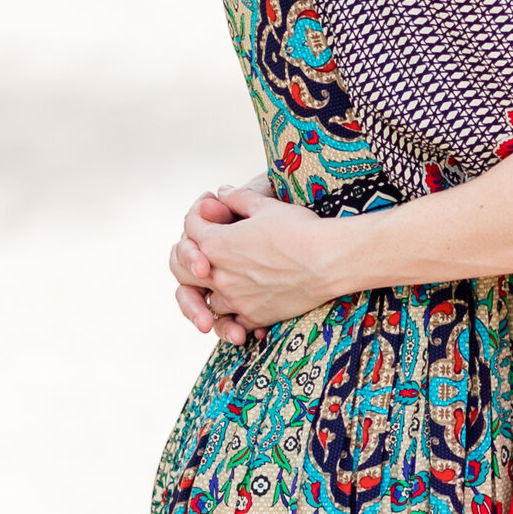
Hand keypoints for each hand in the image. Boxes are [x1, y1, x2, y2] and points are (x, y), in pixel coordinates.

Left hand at [171, 178, 338, 335]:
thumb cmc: (299, 229)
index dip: (200, 217)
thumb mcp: (266, 206)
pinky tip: (249, 305)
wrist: (328, 260)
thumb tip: (223, 192)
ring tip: (231, 282)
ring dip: (214, 290)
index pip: (191, 228)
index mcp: (216, 243)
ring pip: (209, 299)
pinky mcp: (255, 316)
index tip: (213, 214)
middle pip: (185, 271)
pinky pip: (235, 321)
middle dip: (191, 260)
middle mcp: (219, 275)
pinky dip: (237, 315)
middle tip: (206, 255)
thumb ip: (239, 198)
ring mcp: (235, 299)